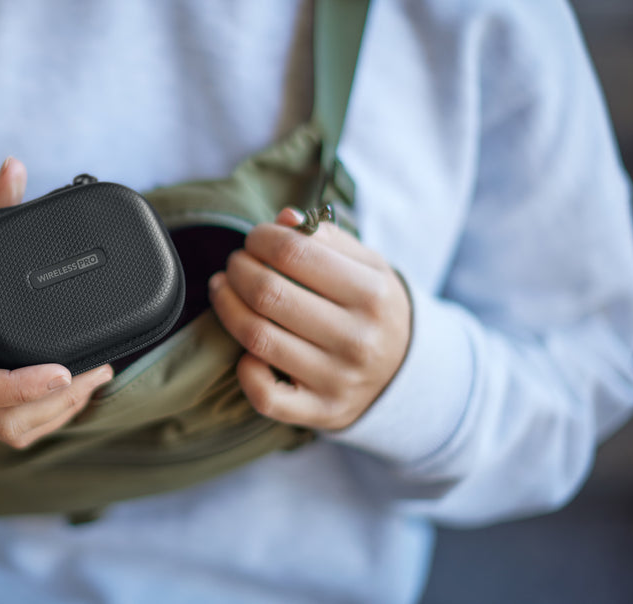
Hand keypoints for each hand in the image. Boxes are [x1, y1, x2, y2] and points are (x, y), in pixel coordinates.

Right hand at [0, 156, 113, 448]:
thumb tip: (14, 168)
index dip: (21, 386)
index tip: (63, 370)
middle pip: (1, 420)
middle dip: (57, 403)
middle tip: (98, 368)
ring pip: (5, 431)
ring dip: (54, 414)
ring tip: (94, 379)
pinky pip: (1, 428)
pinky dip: (39, 418)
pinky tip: (69, 394)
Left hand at [207, 207, 411, 430]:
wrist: (408, 373)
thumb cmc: (375, 309)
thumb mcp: (368, 266)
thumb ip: (327, 239)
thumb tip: (284, 219)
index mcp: (373, 294)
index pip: (294, 252)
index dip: (261, 238)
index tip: (255, 239)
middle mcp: (357, 340)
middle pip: (269, 294)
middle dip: (238, 269)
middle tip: (236, 263)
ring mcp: (337, 380)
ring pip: (257, 338)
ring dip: (227, 306)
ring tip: (223, 288)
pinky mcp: (320, 412)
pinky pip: (265, 396)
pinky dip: (245, 370)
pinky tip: (244, 347)